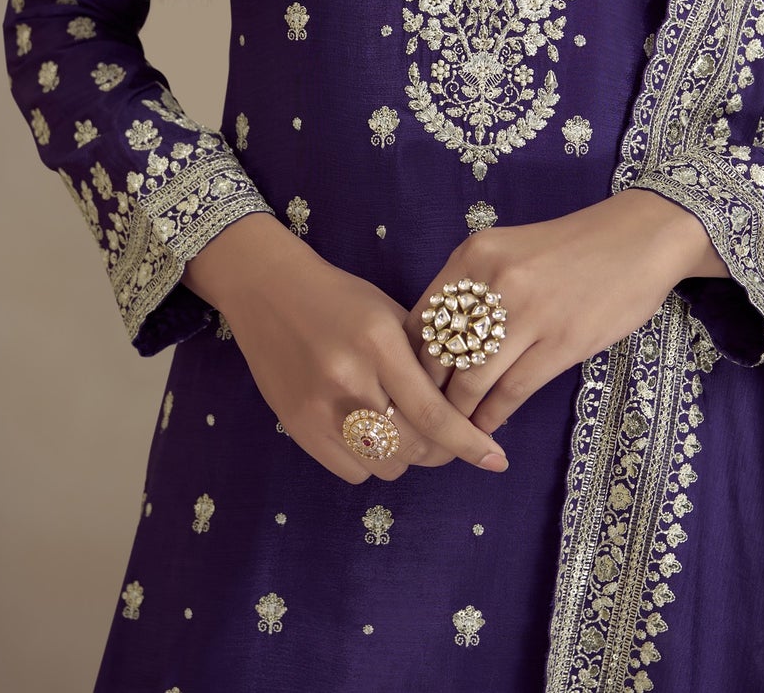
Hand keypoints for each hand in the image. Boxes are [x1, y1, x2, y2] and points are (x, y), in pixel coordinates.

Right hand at [182, 213, 510, 483]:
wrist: (267, 290)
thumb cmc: (339, 297)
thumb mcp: (389, 313)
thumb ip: (423, 358)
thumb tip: (466, 405)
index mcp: (378, 341)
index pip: (433, 411)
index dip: (468, 442)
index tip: (496, 460)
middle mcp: (348, 378)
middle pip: (413, 447)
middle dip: (440, 450)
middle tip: (448, 438)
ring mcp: (318, 408)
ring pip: (386, 466)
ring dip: (406, 456)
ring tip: (404, 428)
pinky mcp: (298, 427)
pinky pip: (353, 472)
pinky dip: (372, 461)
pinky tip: (371, 432)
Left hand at [402, 189, 721, 435]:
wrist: (639, 238)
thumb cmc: (571, 249)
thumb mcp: (508, 252)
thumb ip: (471, 291)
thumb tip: (434, 350)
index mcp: (472, 256)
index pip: (420, 323)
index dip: (406, 366)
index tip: (405, 394)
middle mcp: (492, 280)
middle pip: (439, 357)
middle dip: (424, 400)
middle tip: (419, 429)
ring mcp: (527, 313)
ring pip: (470, 382)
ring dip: (456, 419)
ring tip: (450, 440)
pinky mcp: (561, 342)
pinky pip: (510, 392)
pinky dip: (492, 418)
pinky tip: (486, 431)